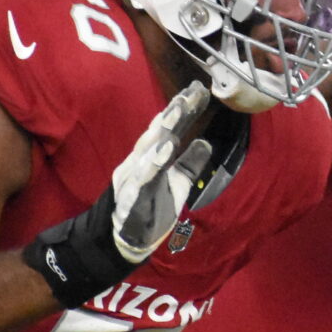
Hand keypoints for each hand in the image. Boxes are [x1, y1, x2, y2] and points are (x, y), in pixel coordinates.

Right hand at [108, 83, 217, 265]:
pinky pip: (143, 178)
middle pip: (157, 133)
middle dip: (173, 113)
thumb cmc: (151, 208)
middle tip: (189, 94)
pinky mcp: (132, 197)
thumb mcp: (178, 184)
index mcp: (149, 157)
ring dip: (162, 131)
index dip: (181, 110)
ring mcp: (133, 178)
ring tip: (178, 113)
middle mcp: (138, 162)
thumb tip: (204, 142)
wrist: (127, 240)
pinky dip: (153, 164)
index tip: (199, 91)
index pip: (167, 129)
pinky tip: (165, 152)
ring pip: (148, 150)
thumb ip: (189, 163)